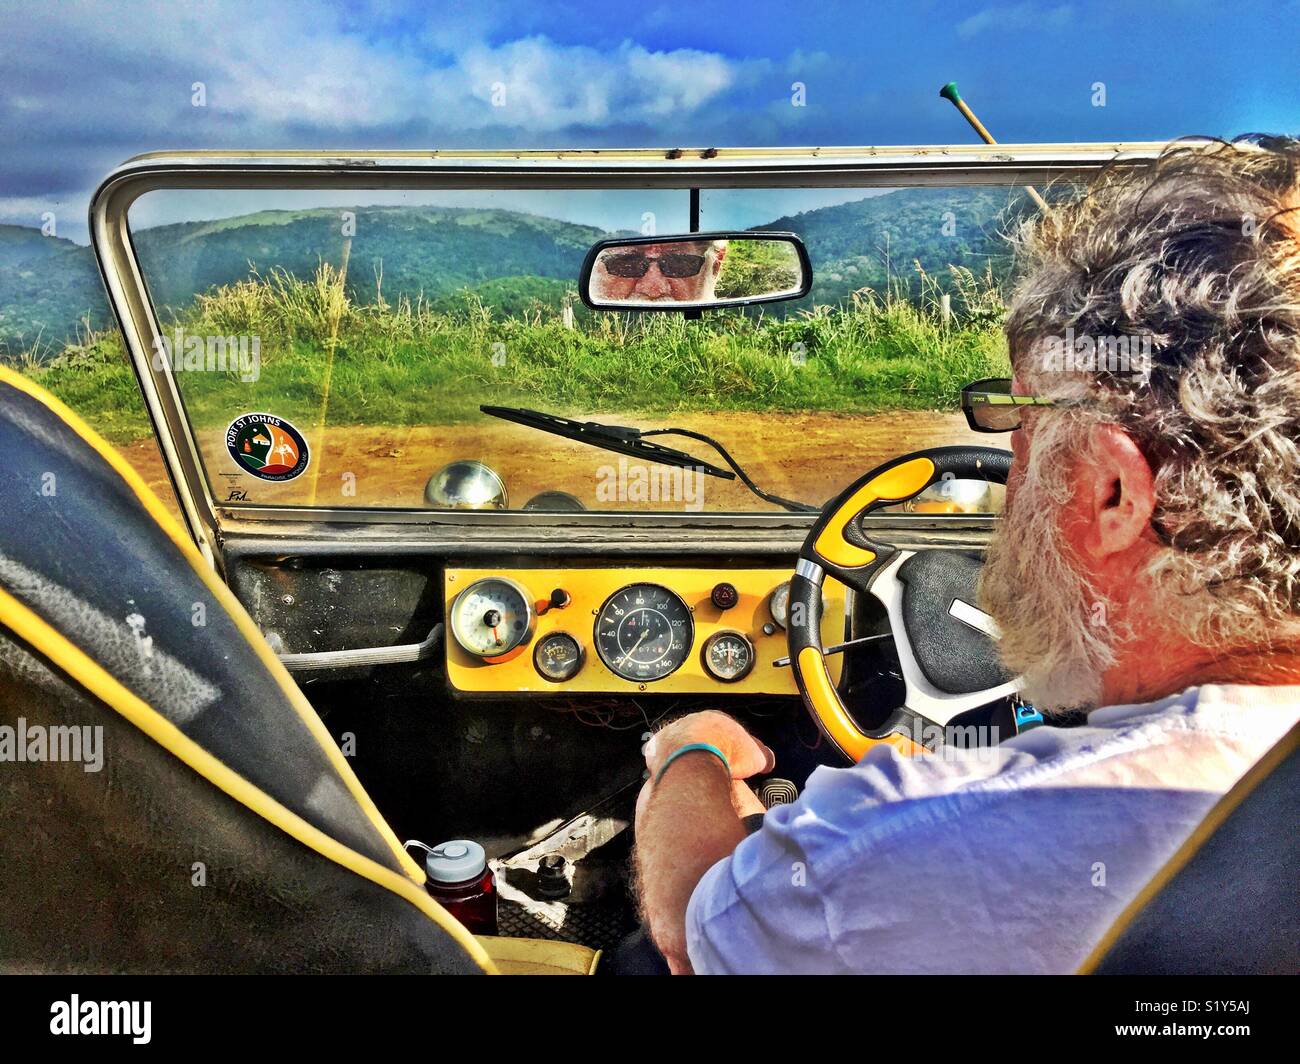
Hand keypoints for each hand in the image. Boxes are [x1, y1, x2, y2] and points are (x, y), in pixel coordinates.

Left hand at [643, 711, 774, 781]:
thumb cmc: (725, 754)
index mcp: (716, 719)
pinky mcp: (656, 750)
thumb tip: (767, 761)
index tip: (733, 760)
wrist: (694, 761)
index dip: (730, 747)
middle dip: (707, 752)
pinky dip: (667, 768)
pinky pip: (661, 758)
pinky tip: (675, 779)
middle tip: (714, 770)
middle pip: (700, 737)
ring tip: (695, 778)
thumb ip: (761, 755)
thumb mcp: (756, 756)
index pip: (724, 731)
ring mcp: (672, 735)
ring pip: (679, 746)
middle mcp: (692, 722)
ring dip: (686, 759)